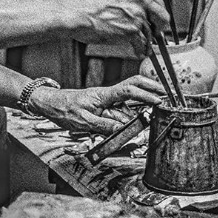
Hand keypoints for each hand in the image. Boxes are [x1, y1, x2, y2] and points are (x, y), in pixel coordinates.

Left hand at [28, 75, 165, 134]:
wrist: (50, 104)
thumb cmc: (64, 109)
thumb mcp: (82, 121)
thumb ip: (102, 125)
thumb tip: (121, 130)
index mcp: (104, 95)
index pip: (128, 90)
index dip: (145, 93)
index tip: (159, 100)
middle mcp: (108, 96)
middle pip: (134, 87)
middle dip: (151, 88)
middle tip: (167, 96)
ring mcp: (107, 102)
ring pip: (129, 105)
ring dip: (141, 110)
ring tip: (156, 113)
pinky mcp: (104, 109)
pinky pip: (121, 114)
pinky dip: (130, 119)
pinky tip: (137, 125)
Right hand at [68, 0, 170, 56]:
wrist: (75, 13)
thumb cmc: (87, 5)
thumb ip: (130, 0)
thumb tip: (143, 14)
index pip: (157, 0)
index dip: (157, 13)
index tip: (156, 21)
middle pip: (161, 16)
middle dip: (158, 27)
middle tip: (154, 34)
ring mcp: (137, 14)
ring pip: (151, 32)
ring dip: (147, 42)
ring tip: (142, 47)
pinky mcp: (132, 30)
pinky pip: (143, 43)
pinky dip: (141, 50)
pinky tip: (137, 51)